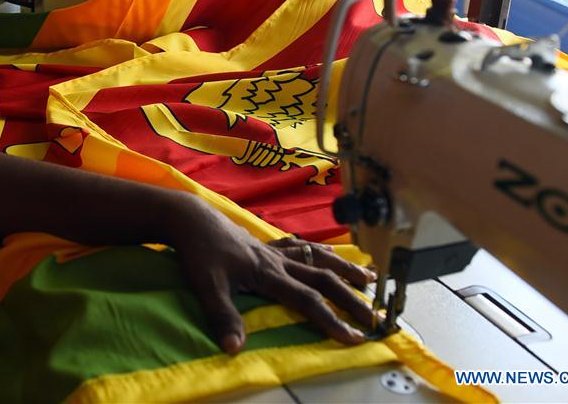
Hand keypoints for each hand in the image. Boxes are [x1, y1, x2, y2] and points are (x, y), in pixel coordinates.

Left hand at [168, 197, 376, 354]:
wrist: (192, 219)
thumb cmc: (199, 252)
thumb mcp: (206, 286)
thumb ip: (222, 316)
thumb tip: (235, 348)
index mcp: (268, 273)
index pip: (307, 299)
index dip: (331, 319)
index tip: (354, 336)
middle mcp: (278, 260)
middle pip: (323, 278)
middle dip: (351, 298)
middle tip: (375, 316)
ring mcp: (274, 250)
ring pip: (318, 257)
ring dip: (345, 268)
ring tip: (370, 278)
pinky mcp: (266, 243)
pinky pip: (301, 247)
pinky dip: (320, 251)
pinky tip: (329, 253)